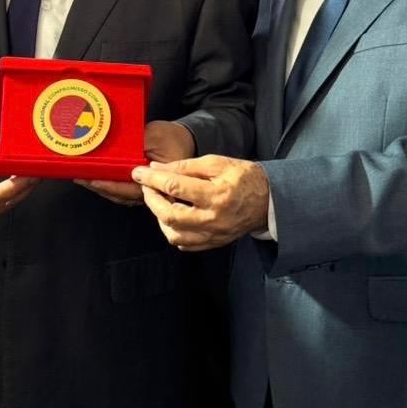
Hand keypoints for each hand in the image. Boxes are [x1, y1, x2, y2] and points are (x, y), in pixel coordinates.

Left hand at [75, 120, 195, 206]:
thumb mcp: (154, 136)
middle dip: (98, 186)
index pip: (128, 187)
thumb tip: (115, 150)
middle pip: (120, 194)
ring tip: (82, 178)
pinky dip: (107, 186)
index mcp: (156, 180)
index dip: (108, 184)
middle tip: (80, 177)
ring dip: (100, 187)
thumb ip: (137, 145)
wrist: (184, 140)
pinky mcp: (140, 186)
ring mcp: (145, 190)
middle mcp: (150, 190)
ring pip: (119, 195)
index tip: (92, 178)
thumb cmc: (170, 138)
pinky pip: (121, 190)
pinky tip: (93, 179)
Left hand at [131, 155, 268, 250]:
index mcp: (216, 195)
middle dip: (151, 199)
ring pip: (174, 234)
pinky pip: (184, 244)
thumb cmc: (243, 177)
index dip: (152, 179)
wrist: (268, 201)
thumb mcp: (216, 163)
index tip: (138, 172)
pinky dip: (172, 230)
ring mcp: (213, 235)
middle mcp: (213, 219)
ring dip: (159, 217)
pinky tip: (172, 215)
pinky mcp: (213, 244)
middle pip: (170, 215)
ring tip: (160, 200)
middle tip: (146, 186)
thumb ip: (185, 166)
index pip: (175, 187)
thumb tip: (156, 167)